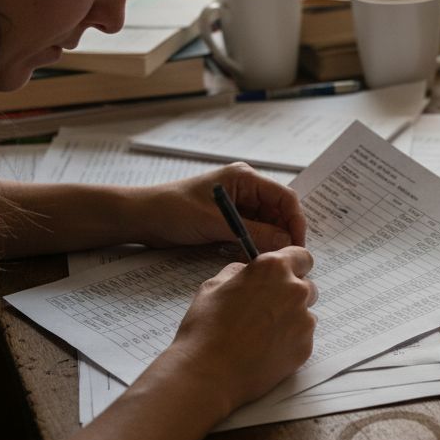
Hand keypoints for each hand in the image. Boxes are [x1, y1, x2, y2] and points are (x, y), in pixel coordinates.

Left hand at [130, 163, 305, 250]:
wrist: (142, 217)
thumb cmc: (173, 211)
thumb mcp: (216, 223)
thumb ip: (254, 233)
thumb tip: (286, 243)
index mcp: (245, 178)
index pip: (285, 198)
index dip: (295, 221)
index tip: (297, 246)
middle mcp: (246, 188)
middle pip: (278, 212)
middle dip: (282, 234)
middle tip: (282, 260)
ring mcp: (237, 204)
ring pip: (266, 225)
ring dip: (267, 242)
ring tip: (262, 261)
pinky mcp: (228, 219)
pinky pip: (252, 232)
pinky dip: (252, 245)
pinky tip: (247, 258)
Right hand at [164, 246, 317, 412]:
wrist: (208, 373)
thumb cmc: (205, 328)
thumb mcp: (213, 286)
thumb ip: (239, 272)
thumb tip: (248, 271)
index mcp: (273, 268)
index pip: (301, 256)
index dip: (293, 266)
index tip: (285, 274)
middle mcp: (295, 290)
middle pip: (306, 287)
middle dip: (290, 295)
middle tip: (265, 310)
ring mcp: (304, 320)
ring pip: (305, 314)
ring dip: (290, 319)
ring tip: (260, 334)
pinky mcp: (306, 346)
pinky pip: (302, 338)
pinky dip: (289, 341)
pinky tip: (264, 350)